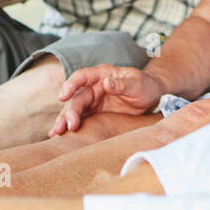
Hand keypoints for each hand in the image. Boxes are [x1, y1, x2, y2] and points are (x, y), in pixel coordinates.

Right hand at [48, 65, 162, 136]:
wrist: (152, 98)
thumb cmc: (145, 86)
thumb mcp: (137, 84)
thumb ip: (122, 84)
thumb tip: (107, 83)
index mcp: (103, 75)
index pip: (83, 76)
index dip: (71, 84)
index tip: (64, 95)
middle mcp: (94, 87)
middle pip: (77, 97)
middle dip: (70, 111)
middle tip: (68, 125)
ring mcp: (93, 100)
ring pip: (74, 109)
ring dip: (65, 119)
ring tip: (57, 132)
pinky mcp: (94, 113)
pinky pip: (79, 118)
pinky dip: (68, 125)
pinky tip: (57, 134)